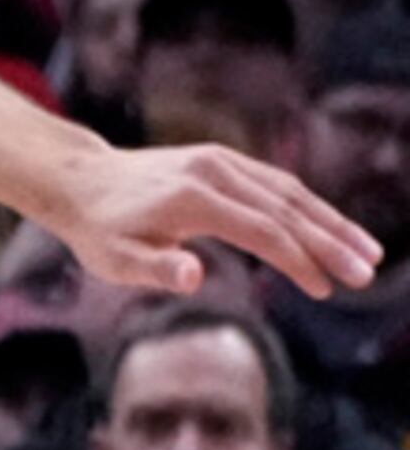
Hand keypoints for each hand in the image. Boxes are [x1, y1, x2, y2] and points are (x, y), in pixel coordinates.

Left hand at [46, 139, 380, 300]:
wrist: (82, 180)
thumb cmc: (98, 231)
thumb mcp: (115, 260)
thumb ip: (156, 269)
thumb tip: (193, 279)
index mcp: (194, 200)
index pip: (262, 232)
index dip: (297, 261)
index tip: (323, 288)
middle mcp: (216, 172)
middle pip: (288, 210)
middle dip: (331, 242)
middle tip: (366, 273)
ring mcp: (224, 162)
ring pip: (292, 192)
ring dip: (332, 222)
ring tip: (367, 252)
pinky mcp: (225, 161)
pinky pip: (277, 184)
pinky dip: (309, 207)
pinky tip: (332, 229)